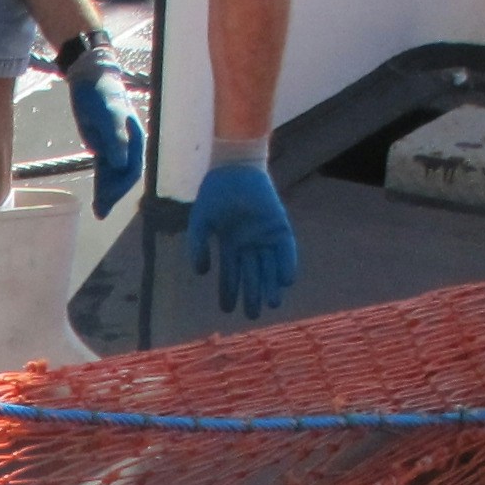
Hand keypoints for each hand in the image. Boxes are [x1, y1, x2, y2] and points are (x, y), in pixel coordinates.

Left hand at [60, 33, 146, 217]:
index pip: (132, 169)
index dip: (121, 186)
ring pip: (113, 175)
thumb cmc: (101, 95)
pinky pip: (104, 170)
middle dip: (113, 194)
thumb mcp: (107, 116)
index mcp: (134, 139)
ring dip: (107, 193)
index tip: (108, 198)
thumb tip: (122, 164)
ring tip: (98, 211)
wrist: (89, 80)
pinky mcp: (103, 147)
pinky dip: (101, 183)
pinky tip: (97, 198)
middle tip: (100, 211)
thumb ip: (115, 139)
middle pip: (124, 176)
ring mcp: (115, 147)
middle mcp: (127, 146)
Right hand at [187, 162, 297, 318]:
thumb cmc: (214, 194)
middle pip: (252, 275)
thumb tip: (201, 272)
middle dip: (252, 295)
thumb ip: (197, 246)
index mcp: (230, 245)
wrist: (234, 169)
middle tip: (253, 315)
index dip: (229, 293)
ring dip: (271, 285)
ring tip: (272, 303)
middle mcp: (249, 245)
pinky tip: (285, 281)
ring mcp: (266, 236)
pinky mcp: (280, 226)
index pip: (230, 275)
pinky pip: (285, 249)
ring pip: (269, 267)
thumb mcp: (200, 222)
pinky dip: (286, 264)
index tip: (228, 311)